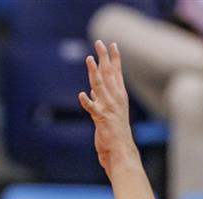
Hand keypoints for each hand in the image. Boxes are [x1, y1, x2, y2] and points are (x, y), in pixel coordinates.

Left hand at [78, 40, 134, 171]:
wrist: (121, 152)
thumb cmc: (115, 135)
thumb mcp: (108, 114)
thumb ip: (101, 101)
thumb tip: (93, 91)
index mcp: (119, 97)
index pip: (116, 74)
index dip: (114, 59)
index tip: (112, 45)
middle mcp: (115, 100)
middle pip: (108, 74)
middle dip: (104, 58)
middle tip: (99, 43)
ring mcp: (109, 108)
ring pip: (100, 86)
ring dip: (94, 72)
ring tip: (89, 59)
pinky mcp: (101, 119)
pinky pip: (93, 109)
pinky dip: (87, 102)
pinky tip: (82, 95)